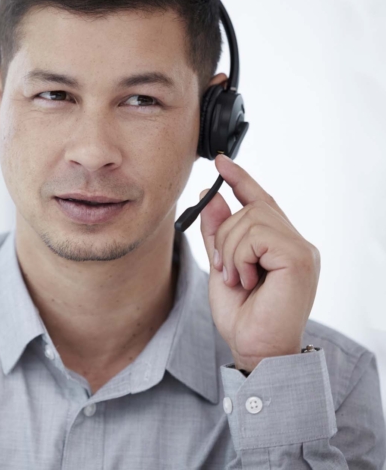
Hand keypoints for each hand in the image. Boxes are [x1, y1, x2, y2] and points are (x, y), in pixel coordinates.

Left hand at [199, 154, 320, 372]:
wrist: (255, 349)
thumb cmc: (243, 316)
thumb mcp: (221, 266)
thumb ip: (218, 233)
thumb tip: (211, 197)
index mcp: (280, 245)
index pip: (261, 202)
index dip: (241, 180)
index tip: (220, 162)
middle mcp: (295, 243)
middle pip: (251, 208)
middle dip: (224, 235)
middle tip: (224, 269)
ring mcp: (301, 250)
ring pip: (251, 219)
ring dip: (230, 250)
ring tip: (237, 279)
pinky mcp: (298, 258)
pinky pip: (257, 235)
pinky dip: (240, 257)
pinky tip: (246, 281)